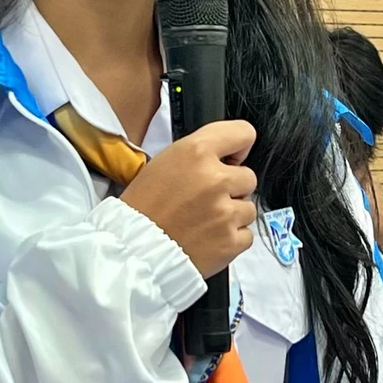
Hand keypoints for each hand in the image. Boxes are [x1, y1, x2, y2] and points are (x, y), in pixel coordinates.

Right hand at [118, 120, 258, 277]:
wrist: (132, 249)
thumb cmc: (144, 205)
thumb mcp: (165, 162)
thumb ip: (200, 154)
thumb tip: (230, 157)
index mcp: (196, 153)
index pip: (244, 133)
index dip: (239, 147)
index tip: (232, 158)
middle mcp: (216, 179)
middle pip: (249, 177)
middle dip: (233, 187)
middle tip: (206, 199)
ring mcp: (226, 212)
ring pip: (249, 207)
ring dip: (233, 214)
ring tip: (204, 221)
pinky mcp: (231, 241)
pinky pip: (246, 235)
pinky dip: (232, 238)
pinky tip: (209, 238)